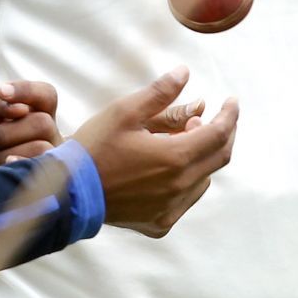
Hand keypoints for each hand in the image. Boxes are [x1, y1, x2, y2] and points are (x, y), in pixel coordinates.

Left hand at [0, 80, 61, 179]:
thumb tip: (21, 109)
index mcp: (33, 111)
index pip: (46, 94)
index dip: (28, 91)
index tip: (2, 93)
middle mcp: (46, 133)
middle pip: (43, 122)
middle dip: (7, 132)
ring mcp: (46, 157)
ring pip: (40, 146)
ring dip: (5, 151)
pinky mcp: (40, 178)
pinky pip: (38, 168)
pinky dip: (14, 163)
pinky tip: (1, 166)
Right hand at [72, 67, 238, 237]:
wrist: (66, 193)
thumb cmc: (93, 149)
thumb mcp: (125, 112)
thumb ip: (160, 94)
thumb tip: (185, 74)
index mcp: (175, 158)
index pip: (219, 134)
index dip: (229, 115)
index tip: (231, 101)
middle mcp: (179, 187)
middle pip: (218, 157)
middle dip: (222, 133)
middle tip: (212, 116)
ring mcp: (170, 209)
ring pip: (203, 179)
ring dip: (201, 157)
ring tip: (179, 139)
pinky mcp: (159, 223)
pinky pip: (185, 199)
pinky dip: (187, 180)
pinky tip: (168, 167)